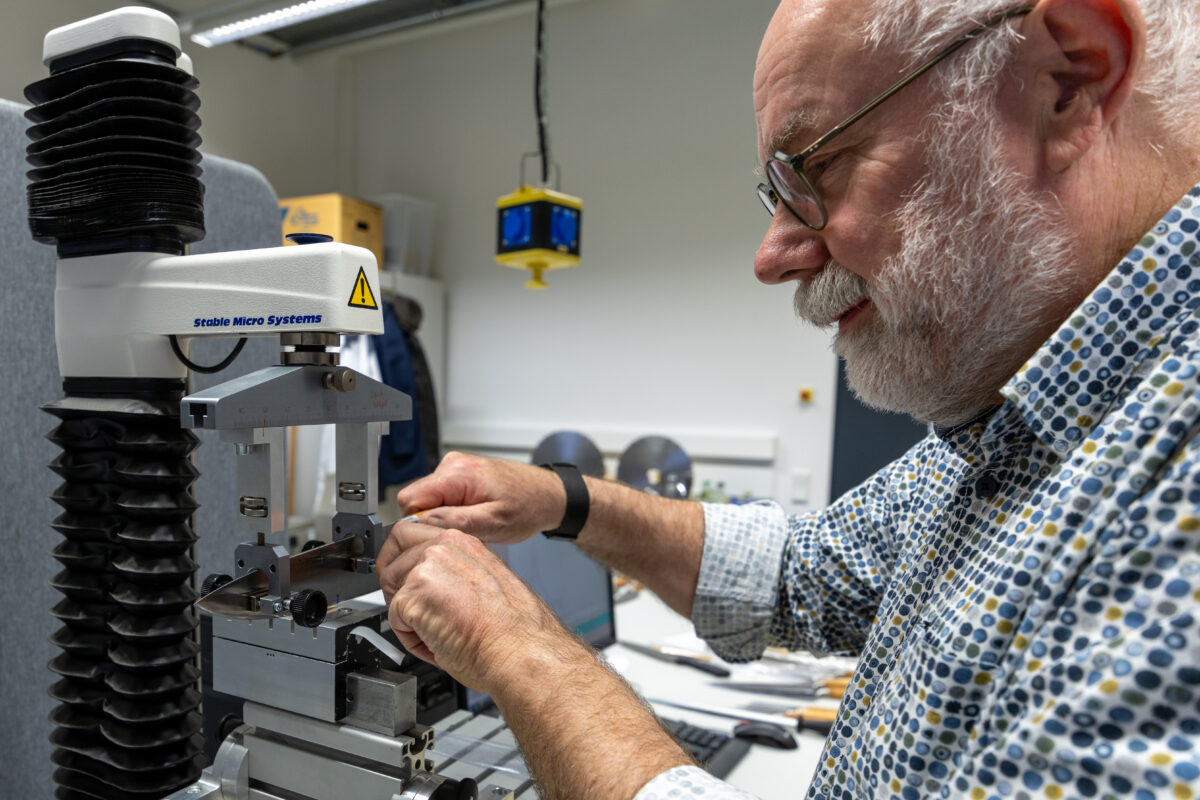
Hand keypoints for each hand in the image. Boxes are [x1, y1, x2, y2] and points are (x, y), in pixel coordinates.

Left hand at [377, 520, 581, 694]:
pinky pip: (394, 619)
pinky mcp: (414, 594)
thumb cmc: (514, 630)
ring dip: (403, 612)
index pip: (416, 534)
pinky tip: (436, 645)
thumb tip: (435, 588)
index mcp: (464, 543)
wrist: (519, 649)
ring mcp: (427, 568)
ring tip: (432, 633)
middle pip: (394, 548)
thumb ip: (456, 574)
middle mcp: (445, 547)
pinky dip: (410, 639)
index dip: (406, 558)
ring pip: (389, 584)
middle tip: (407, 607)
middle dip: (393, 577)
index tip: (406, 577)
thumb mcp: (487, 584)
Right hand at [395, 452, 566, 543]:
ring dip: (445, 518)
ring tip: (474, 524)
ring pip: (428, 501)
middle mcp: (452, 465)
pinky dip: (453, 512)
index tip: (440, 537)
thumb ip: (456, 522)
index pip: (410, 499)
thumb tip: (422, 523)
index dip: (419, 524)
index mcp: (457, 473)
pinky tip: (475, 517)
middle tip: (464, 532)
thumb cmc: (529, 506)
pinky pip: (441, 498)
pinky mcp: (460, 476)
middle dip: (434, 522)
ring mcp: (456, 468)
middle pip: (417, 500)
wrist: (549, 495)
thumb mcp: (494, 522)